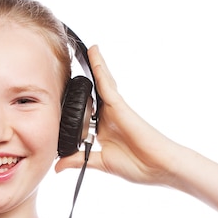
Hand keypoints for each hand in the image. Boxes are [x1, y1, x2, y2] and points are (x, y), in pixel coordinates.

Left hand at [55, 46, 182, 187]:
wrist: (159, 168)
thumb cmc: (138, 165)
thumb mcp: (100, 163)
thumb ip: (78, 160)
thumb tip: (57, 165)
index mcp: (104, 129)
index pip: (85, 112)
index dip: (74, 103)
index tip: (60, 93)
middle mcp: (109, 116)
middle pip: (94, 93)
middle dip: (85, 79)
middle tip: (73, 63)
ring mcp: (115, 109)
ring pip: (101, 82)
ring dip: (95, 66)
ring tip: (88, 48)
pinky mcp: (120, 105)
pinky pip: (107, 83)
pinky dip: (99, 68)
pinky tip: (94, 54)